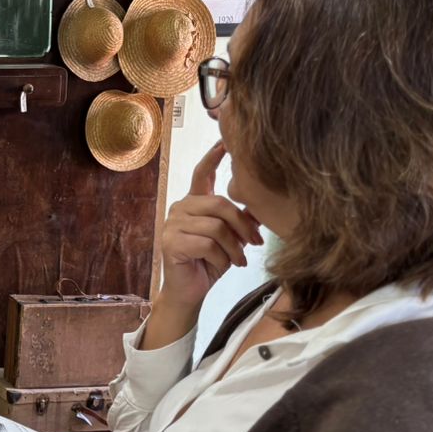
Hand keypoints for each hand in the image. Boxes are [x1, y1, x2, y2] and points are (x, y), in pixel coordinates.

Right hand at [160, 142, 262, 308]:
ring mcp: (173, 224)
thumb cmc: (209, 262)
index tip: (225, 141)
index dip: (214, 156)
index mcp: (194, 202)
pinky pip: (207, 243)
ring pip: (216, 226)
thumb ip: (240, 219)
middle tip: (256, 241)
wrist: (189, 291)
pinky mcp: (171, 242)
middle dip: (242, 224)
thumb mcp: (230, 237)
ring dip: (234, 246)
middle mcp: (180, 208)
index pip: (202, 173)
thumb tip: (261, 205)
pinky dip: (223, 257)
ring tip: (239, 259)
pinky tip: (226, 265)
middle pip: (220, 204)